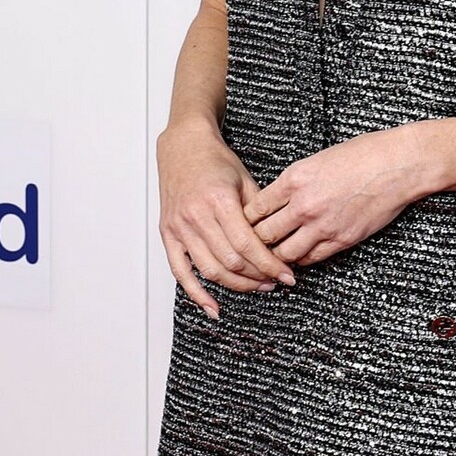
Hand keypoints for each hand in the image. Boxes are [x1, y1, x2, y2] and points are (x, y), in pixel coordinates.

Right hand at [156, 121, 297, 318]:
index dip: (270, 265)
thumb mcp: (245, 180)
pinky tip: (214, 307)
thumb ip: (259, 212)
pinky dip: (197, 294)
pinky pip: (181, 272)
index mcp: (219, 201)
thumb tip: (280, 242)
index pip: (248, 245)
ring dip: (237, 286)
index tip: (287, 275)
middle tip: (276, 281)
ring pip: (211, 270)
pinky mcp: (168, 235)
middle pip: (231, 262)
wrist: (183, 147)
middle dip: (258, 277)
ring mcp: (180, 227)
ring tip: (257, 287)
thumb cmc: (216, 161)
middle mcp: (197, 216)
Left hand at [243, 123, 433, 267]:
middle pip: (264, 235)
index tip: (245, 225)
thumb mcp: (318, 159)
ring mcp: (323, 224)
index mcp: (294, 178)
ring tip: (273, 255)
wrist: (397, 165)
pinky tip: (299, 256)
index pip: (255, 209)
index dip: (246, 221)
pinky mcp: (342, 239)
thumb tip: (278, 200)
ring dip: (277, 255)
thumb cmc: (362, 154)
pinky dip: (301, 259)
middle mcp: (304, 204)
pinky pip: (311, 258)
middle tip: (252, 246)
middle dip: (256, 242)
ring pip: (284, 252)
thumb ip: (295, 182)